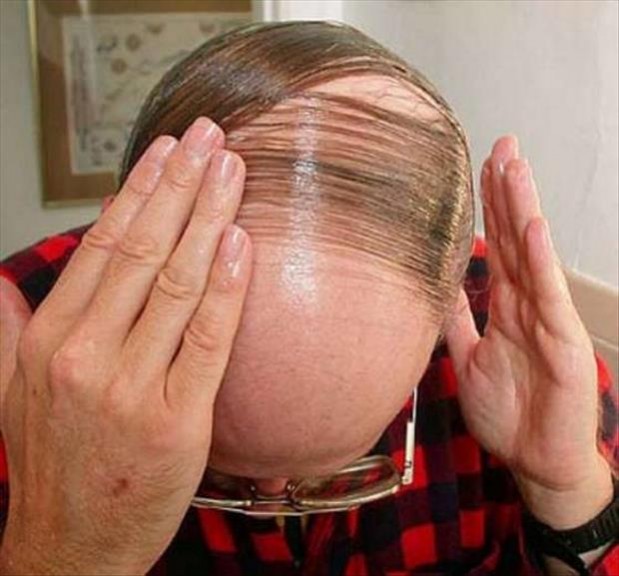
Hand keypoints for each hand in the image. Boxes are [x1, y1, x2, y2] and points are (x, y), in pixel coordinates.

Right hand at [0, 117, 251, 574]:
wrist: (68, 548)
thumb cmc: (55, 462)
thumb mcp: (11, 391)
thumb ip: (6, 328)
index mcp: (49, 338)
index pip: (103, 244)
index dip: (140, 191)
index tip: (168, 152)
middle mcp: (85, 354)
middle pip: (144, 250)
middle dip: (181, 186)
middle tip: (211, 139)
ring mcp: (130, 387)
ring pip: (178, 284)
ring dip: (208, 220)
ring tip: (233, 174)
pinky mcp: (175, 420)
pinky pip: (207, 341)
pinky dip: (226, 288)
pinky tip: (240, 243)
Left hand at [445, 136, 612, 528]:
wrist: (536, 459)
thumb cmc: (509, 411)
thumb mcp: (469, 358)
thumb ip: (456, 321)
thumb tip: (435, 289)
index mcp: (504, 306)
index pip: (497, 245)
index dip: (488, 208)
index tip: (479, 168)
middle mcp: (525, 303)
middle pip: (514, 238)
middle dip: (507, 191)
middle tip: (500, 145)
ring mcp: (546, 318)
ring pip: (532, 255)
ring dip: (523, 210)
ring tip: (515, 166)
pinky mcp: (562, 342)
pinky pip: (548, 297)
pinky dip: (541, 261)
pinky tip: (535, 227)